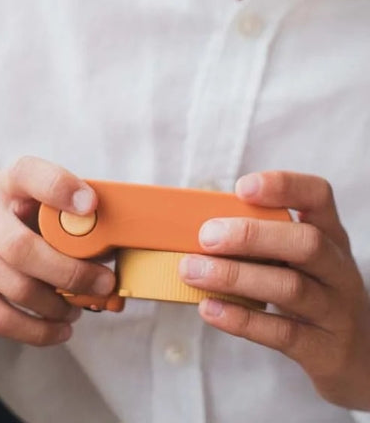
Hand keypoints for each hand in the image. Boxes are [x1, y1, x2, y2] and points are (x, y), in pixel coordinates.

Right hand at [0, 158, 115, 345]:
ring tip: (78, 307)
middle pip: (22, 248)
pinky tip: (59, 329)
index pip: (28, 174)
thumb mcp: (30, 196)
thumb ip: (62, 213)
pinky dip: (38, 331)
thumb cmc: (8, 213)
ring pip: (16, 288)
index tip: (90, 204)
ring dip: (58, 306)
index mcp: (5, 184)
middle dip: (71, 273)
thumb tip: (108, 249)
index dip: (60, 189)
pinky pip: (0, 319)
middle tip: (103, 283)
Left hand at [178, 170, 369, 410]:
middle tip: (206, 236)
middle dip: (252, 235)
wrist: (359, 359)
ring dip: (234, 276)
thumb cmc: (310, 293)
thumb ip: (259, 238)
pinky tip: (209, 309)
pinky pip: (283, 333)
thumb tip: (192, 225)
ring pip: (291, 288)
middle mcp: (338, 269)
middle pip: (306, 243)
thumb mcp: (298, 260)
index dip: (283, 186)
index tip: (242, 187)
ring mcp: (336, 311)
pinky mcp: (325, 350)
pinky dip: (242, 319)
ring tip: (192, 271)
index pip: (317, 196)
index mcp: (329, 235)